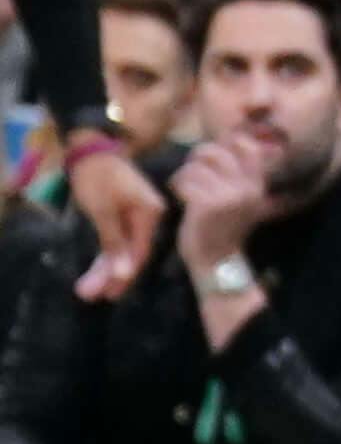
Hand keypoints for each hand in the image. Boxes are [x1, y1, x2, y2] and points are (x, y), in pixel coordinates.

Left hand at [66, 144, 160, 299]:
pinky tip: (97, 270)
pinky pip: (119, 238)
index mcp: (150, 214)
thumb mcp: (103, 212)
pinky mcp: (125, 214)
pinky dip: (107, 253)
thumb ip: (115, 243)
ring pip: (123, 248)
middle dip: (110, 275)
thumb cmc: (98, 177)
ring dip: (105, 268)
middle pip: (132, 253)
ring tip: (87, 288)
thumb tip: (124, 274)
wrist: (91, 148)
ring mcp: (138, 216)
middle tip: (91, 295)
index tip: (108, 294)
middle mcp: (149, 217)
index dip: (124, 275)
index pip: (140, 252)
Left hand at [169, 131, 271, 273]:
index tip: (214, 158)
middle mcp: (247, 187)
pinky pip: (185, 180)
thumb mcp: (240, 197)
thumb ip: (237, 171)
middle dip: (198, 158)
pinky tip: (182, 198)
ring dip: (185, 175)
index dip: (225, 144)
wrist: (216, 260)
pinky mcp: (207, 204)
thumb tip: (229, 137)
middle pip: (215, 151)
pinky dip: (178, 187)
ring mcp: (228, 196)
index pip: (246, 145)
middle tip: (193, 172)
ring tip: (187, 188)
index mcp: (256, 184)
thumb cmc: (223, 226)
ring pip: (196, 165)